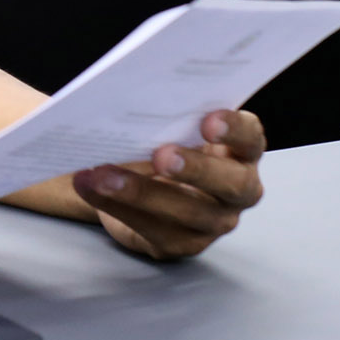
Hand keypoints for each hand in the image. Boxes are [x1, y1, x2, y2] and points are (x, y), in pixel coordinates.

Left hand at [73, 110, 264, 260]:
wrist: (137, 186)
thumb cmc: (160, 144)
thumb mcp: (165, 128)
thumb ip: (162, 115)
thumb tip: (122, 96)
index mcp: (239, 152)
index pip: (251, 139)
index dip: (235, 130)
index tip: (208, 121)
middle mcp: (237, 189)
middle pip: (232, 183)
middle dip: (197, 169)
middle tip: (161, 155)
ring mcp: (214, 221)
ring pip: (188, 213)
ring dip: (142, 193)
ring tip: (103, 175)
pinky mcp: (182, 243)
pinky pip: (151, 228)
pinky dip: (114, 205)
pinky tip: (88, 186)